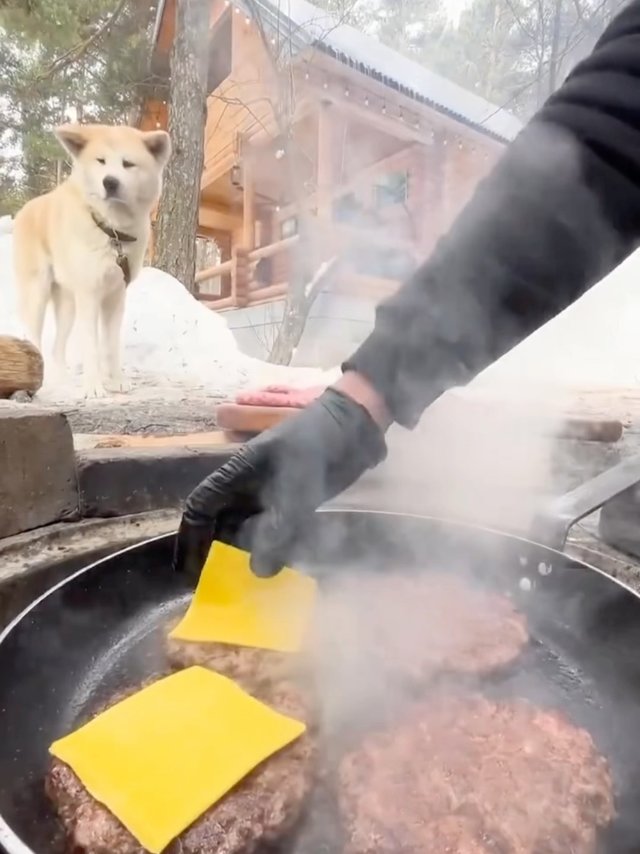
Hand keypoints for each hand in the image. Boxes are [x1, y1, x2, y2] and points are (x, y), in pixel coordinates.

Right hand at [173, 386, 386, 578]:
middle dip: (221, 556)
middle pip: (224, 527)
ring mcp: (272, 500)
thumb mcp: (297, 482)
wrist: (355, 428)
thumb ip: (280, 525)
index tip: (188, 570)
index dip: (190, 537)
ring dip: (252, 558)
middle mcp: (249, 490)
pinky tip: (284, 573)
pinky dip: (279, 554)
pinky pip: (279, 537)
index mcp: (236, 474)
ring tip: (253, 588)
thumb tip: (259, 571)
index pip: (201, 507)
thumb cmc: (317, 442)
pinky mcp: (296, 509)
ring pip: (253, 535)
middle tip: (223, 589)